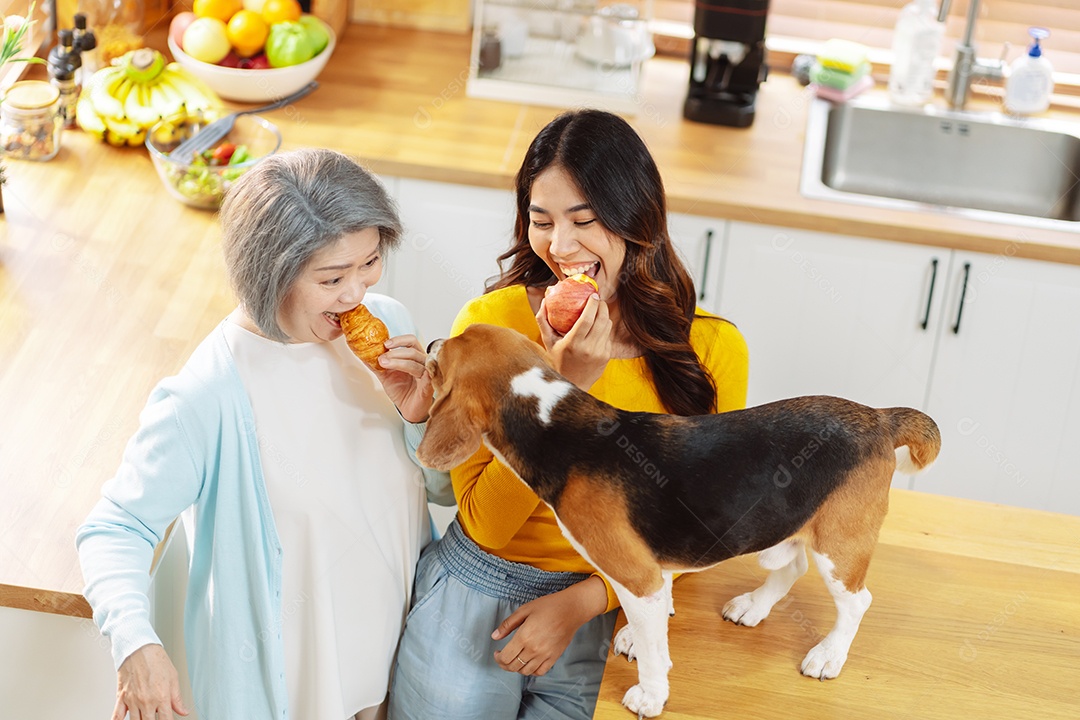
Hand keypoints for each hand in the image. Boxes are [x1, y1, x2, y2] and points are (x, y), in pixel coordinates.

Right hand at [113, 643, 187, 719]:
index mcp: (161, 697)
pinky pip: (117, 715)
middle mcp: (146, 701)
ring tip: (145, 717)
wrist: (139, 648)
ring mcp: (133, 700)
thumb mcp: (173, 678)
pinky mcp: (121, 697)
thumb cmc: (156, 660)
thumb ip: (177, 698)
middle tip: (156, 717)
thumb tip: (183, 711)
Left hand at [374, 334, 433, 422]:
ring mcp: (427, 373)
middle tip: (381, 357)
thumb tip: (363, 355)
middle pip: (412, 350)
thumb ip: (376, 365)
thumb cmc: (402, 392)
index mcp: (414, 357)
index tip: (385, 344)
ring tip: (384, 364)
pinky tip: (405, 375)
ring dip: (398, 361)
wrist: (409, 410)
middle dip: (395, 352)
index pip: (410, 341)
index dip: (398, 340)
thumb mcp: (385, 376)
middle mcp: (422, 363)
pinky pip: (426, 375)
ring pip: (415, 362)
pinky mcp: (429, 385)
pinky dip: (415, 372)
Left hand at [491, 576, 607, 675]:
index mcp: (524, 636)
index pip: (506, 657)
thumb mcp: (524, 610)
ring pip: (525, 671)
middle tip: (502, 657)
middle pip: (513, 666)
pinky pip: (540, 671)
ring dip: (516, 668)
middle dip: (504, 664)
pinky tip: (528, 663)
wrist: (571, 609)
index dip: (498, 658)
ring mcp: (545, 655)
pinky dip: (531, 671)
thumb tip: (494, 636)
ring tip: (515, 659)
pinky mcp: (554, 657)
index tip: (497, 652)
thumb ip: (508, 624)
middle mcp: (534, 649)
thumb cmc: (548, 606)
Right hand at [536, 295, 612, 389]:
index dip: (593, 304)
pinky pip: (608, 336)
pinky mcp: (606, 356)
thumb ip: (544, 320)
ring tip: (598, 310)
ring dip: (604, 315)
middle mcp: (588, 348)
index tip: (593, 295)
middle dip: (602, 306)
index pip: (588, 319)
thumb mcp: (548, 342)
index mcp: (573, 344)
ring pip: (607, 326)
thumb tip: (545, 298)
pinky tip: (598, 326)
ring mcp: (600, 353)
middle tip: (597, 300)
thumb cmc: (556, 361)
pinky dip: (604, 328)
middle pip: (602, 320)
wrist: (572, 384)